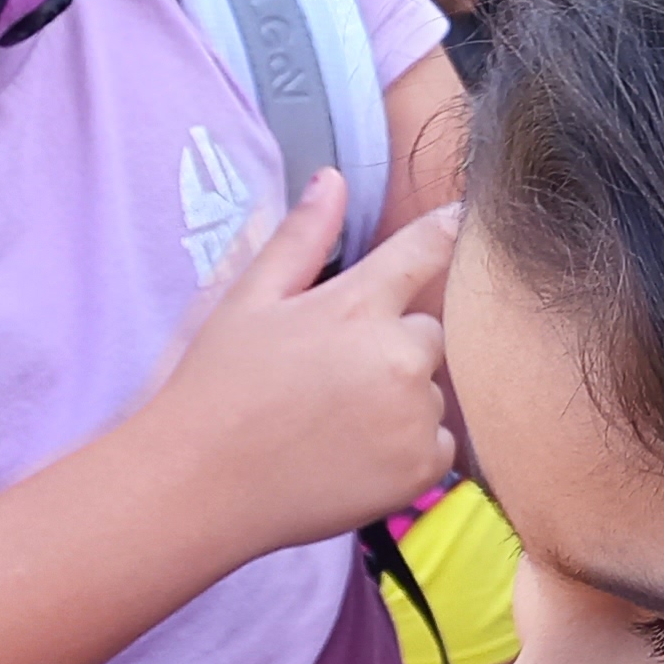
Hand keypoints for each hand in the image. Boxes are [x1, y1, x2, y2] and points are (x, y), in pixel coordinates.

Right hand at [143, 176, 462, 555]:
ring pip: (434, 389)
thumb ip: (302, 238)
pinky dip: (410, 447)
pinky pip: (440, 442)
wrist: (201, 487)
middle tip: (334, 374)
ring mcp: (414, 415)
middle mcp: (398, 355)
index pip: (428, 248)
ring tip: (335, 419)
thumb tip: (335, 177)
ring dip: (402, 398)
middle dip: (396, 343)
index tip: (463, 219)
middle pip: (431, 330)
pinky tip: (355, 453)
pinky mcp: (421, 467)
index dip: (447, 231)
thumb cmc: (218, 388)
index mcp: (357, 305)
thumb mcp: (248, 300)